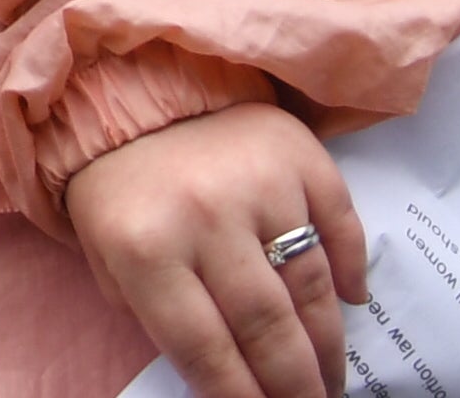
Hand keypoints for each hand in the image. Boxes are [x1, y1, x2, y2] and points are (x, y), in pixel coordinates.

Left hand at [68, 100, 364, 397]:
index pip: (205, 348)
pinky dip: (351, 268)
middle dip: (296, 385)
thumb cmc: (120, 189)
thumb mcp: (108, 257)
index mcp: (145, 247)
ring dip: (327, 344)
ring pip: (308, 285)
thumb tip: (223, 378)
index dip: (241, 396)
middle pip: (266, 326)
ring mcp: (256, 182)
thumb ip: (156, 316)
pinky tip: (351, 303)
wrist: (133, 91)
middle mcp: (204, 216)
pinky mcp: (297, 153)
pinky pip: (340, 222)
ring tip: (332, 379)